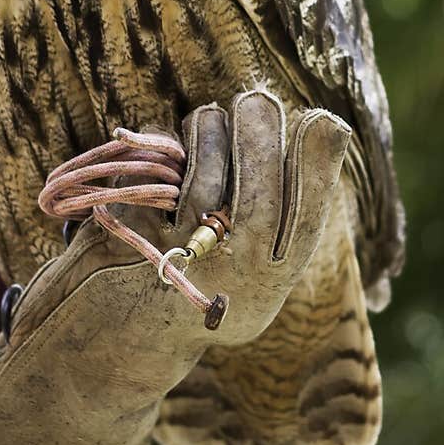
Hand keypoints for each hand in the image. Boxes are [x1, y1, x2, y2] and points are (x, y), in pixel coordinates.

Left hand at [128, 89, 351, 347]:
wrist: (120, 346)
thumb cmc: (197, 290)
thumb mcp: (247, 274)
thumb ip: (274, 222)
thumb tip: (310, 136)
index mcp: (268, 285)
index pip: (306, 217)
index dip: (318, 163)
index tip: (323, 120)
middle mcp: (229, 281)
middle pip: (260, 193)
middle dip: (262, 132)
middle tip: (257, 98)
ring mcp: (178, 261)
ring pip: (205, 174)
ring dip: (210, 130)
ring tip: (211, 117)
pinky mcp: (130, 239)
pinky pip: (155, 172)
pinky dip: (164, 147)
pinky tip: (170, 147)